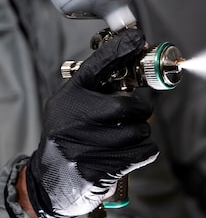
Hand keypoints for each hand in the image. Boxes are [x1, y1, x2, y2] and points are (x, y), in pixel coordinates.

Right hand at [25, 28, 158, 217]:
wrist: (48, 180)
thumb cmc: (69, 136)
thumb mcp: (72, 105)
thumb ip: (97, 89)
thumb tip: (131, 60)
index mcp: (69, 99)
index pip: (96, 67)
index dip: (118, 50)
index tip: (136, 37)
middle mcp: (72, 119)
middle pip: (126, 106)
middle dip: (141, 110)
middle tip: (136, 114)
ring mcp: (83, 146)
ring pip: (139, 132)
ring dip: (141, 134)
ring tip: (126, 137)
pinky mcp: (97, 169)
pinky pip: (143, 153)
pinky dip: (145, 151)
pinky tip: (130, 152)